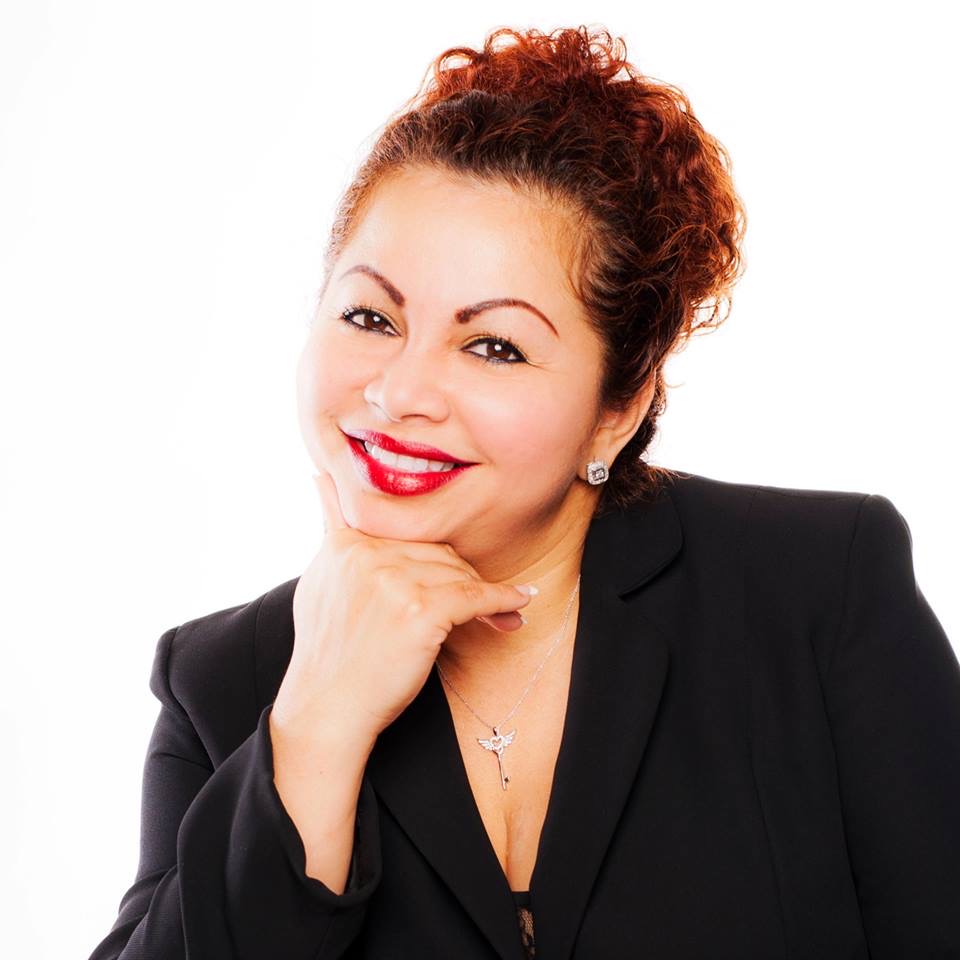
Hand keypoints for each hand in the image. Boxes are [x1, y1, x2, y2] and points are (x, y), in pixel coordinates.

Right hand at [272, 467, 534, 742]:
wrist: (326, 709)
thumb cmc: (328, 654)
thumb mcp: (318, 580)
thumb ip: (331, 530)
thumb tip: (320, 476)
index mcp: (345, 542)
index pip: (408, 532)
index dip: (437, 556)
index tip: (456, 569)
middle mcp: (367, 552)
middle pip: (437, 551)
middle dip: (464, 577)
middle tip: (486, 601)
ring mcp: (393, 579)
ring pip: (458, 573)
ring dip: (486, 595)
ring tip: (505, 613)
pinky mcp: (420, 609)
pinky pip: (474, 596)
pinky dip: (501, 601)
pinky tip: (518, 604)